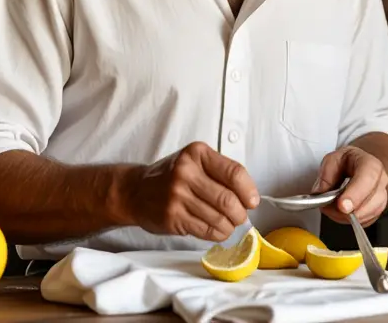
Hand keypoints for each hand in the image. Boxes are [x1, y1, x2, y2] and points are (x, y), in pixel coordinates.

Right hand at [124, 141, 259, 241]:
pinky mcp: (172, 216)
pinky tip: (217, 231)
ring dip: (230, 226)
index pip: (234, 173)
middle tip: (240, 217)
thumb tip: (249, 198)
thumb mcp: (193, 162)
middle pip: (228, 199)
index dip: (249, 191)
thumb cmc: (170, 177)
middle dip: (240, 214)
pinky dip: (217, 234)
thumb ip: (220, 173)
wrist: (135, 191)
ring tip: (228, 225)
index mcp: (197, 154)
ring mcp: (177, 195)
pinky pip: (205, 230)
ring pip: (218, 218)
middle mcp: (186, 172)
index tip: (252, 201)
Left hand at [312, 146, 387, 226]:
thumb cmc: (346, 163)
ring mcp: (382, 196)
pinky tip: (341, 212)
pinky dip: (351, 220)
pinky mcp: (377, 210)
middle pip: (372, 201)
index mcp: (370, 164)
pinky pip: (366, 221)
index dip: (355, 194)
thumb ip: (326, 175)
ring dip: (348, 216)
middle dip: (349, 210)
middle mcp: (380, 180)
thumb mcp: (331, 160)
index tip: (342, 206)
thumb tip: (322, 192)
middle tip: (329, 208)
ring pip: (370, 214)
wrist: (356, 167)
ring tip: (332, 208)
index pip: (368, 179)